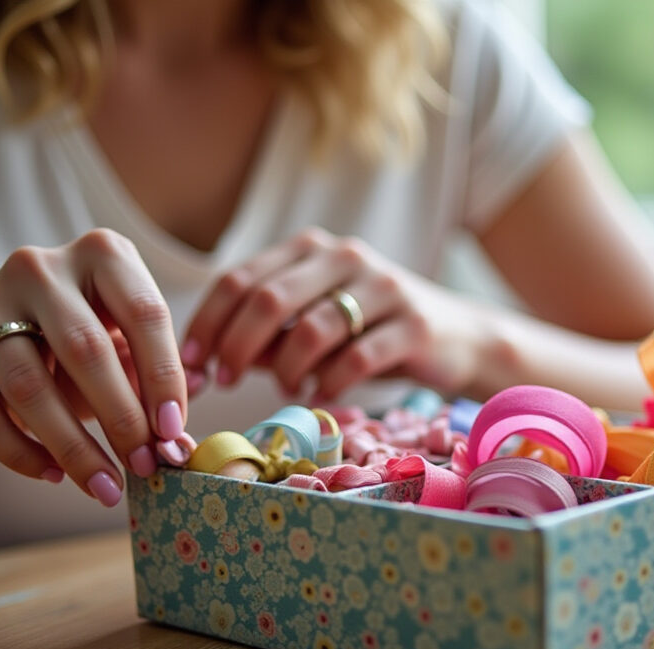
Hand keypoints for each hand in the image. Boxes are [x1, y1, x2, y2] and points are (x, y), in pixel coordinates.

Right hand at [0, 229, 188, 506]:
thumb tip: (185, 420)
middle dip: (123, 418)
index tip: (173, 432)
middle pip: (86, 348)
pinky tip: (53, 475)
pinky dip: (23, 454)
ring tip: (105, 485)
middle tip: (145, 466)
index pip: (144, 312)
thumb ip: (151, 381)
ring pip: (31, 386)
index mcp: (98, 255)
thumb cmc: (69, 367)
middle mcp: (36, 266)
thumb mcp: (120, 362)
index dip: (165, 378)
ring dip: (75, 447)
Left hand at [182, 229, 483, 400]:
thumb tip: (211, 363)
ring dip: (286, 369)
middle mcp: (346, 258)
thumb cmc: (376, 333)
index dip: (207, 323)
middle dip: (236, 346)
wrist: (460, 338)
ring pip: (312, 330)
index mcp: (313, 250)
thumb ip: (269, 338)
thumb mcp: (317, 328)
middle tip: (225, 381)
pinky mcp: (413, 325)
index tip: (193, 364)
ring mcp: (383, 289)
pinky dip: (329, 383)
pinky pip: (356, 359)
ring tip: (286, 388)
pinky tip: (322, 394)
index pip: (240, 279)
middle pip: (268, 300)